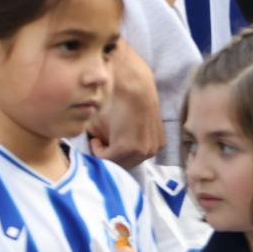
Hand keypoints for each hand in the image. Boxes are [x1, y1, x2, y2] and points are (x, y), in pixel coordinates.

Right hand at [88, 44, 162, 169]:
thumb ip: (127, 147)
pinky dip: (97, 149)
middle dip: (109, 156)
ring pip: (114, 163)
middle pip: (124, 165)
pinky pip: (105, 158)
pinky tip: (96, 138)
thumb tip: (113, 160)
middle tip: (100, 142)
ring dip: (102, 152)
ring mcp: (141, 151)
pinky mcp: (127, 148)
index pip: (132, 162)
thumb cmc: (129, 103)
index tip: (107, 145)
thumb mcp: (133, 130)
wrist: (132, 87)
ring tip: (99, 138)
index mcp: (156, 146)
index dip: (116, 156)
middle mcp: (152, 151)